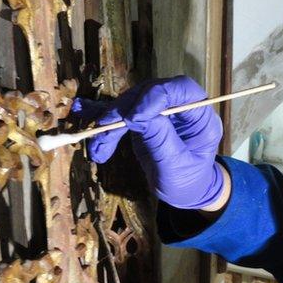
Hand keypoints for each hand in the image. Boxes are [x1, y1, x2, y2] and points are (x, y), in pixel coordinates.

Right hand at [73, 76, 227, 209]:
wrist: (183, 194)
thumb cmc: (187, 183)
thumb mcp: (176, 168)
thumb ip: (159, 140)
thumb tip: (136, 117)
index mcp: (199, 116)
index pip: (180, 89)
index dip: (154, 97)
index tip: (131, 118)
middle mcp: (180, 107)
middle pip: (149, 93)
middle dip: (123, 110)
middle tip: (104, 130)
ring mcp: (161, 111)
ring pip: (131, 103)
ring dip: (109, 121)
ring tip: (97, 147)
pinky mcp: (144, 118)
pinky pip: (122, 112)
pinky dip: (103, 114)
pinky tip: (83, 110)